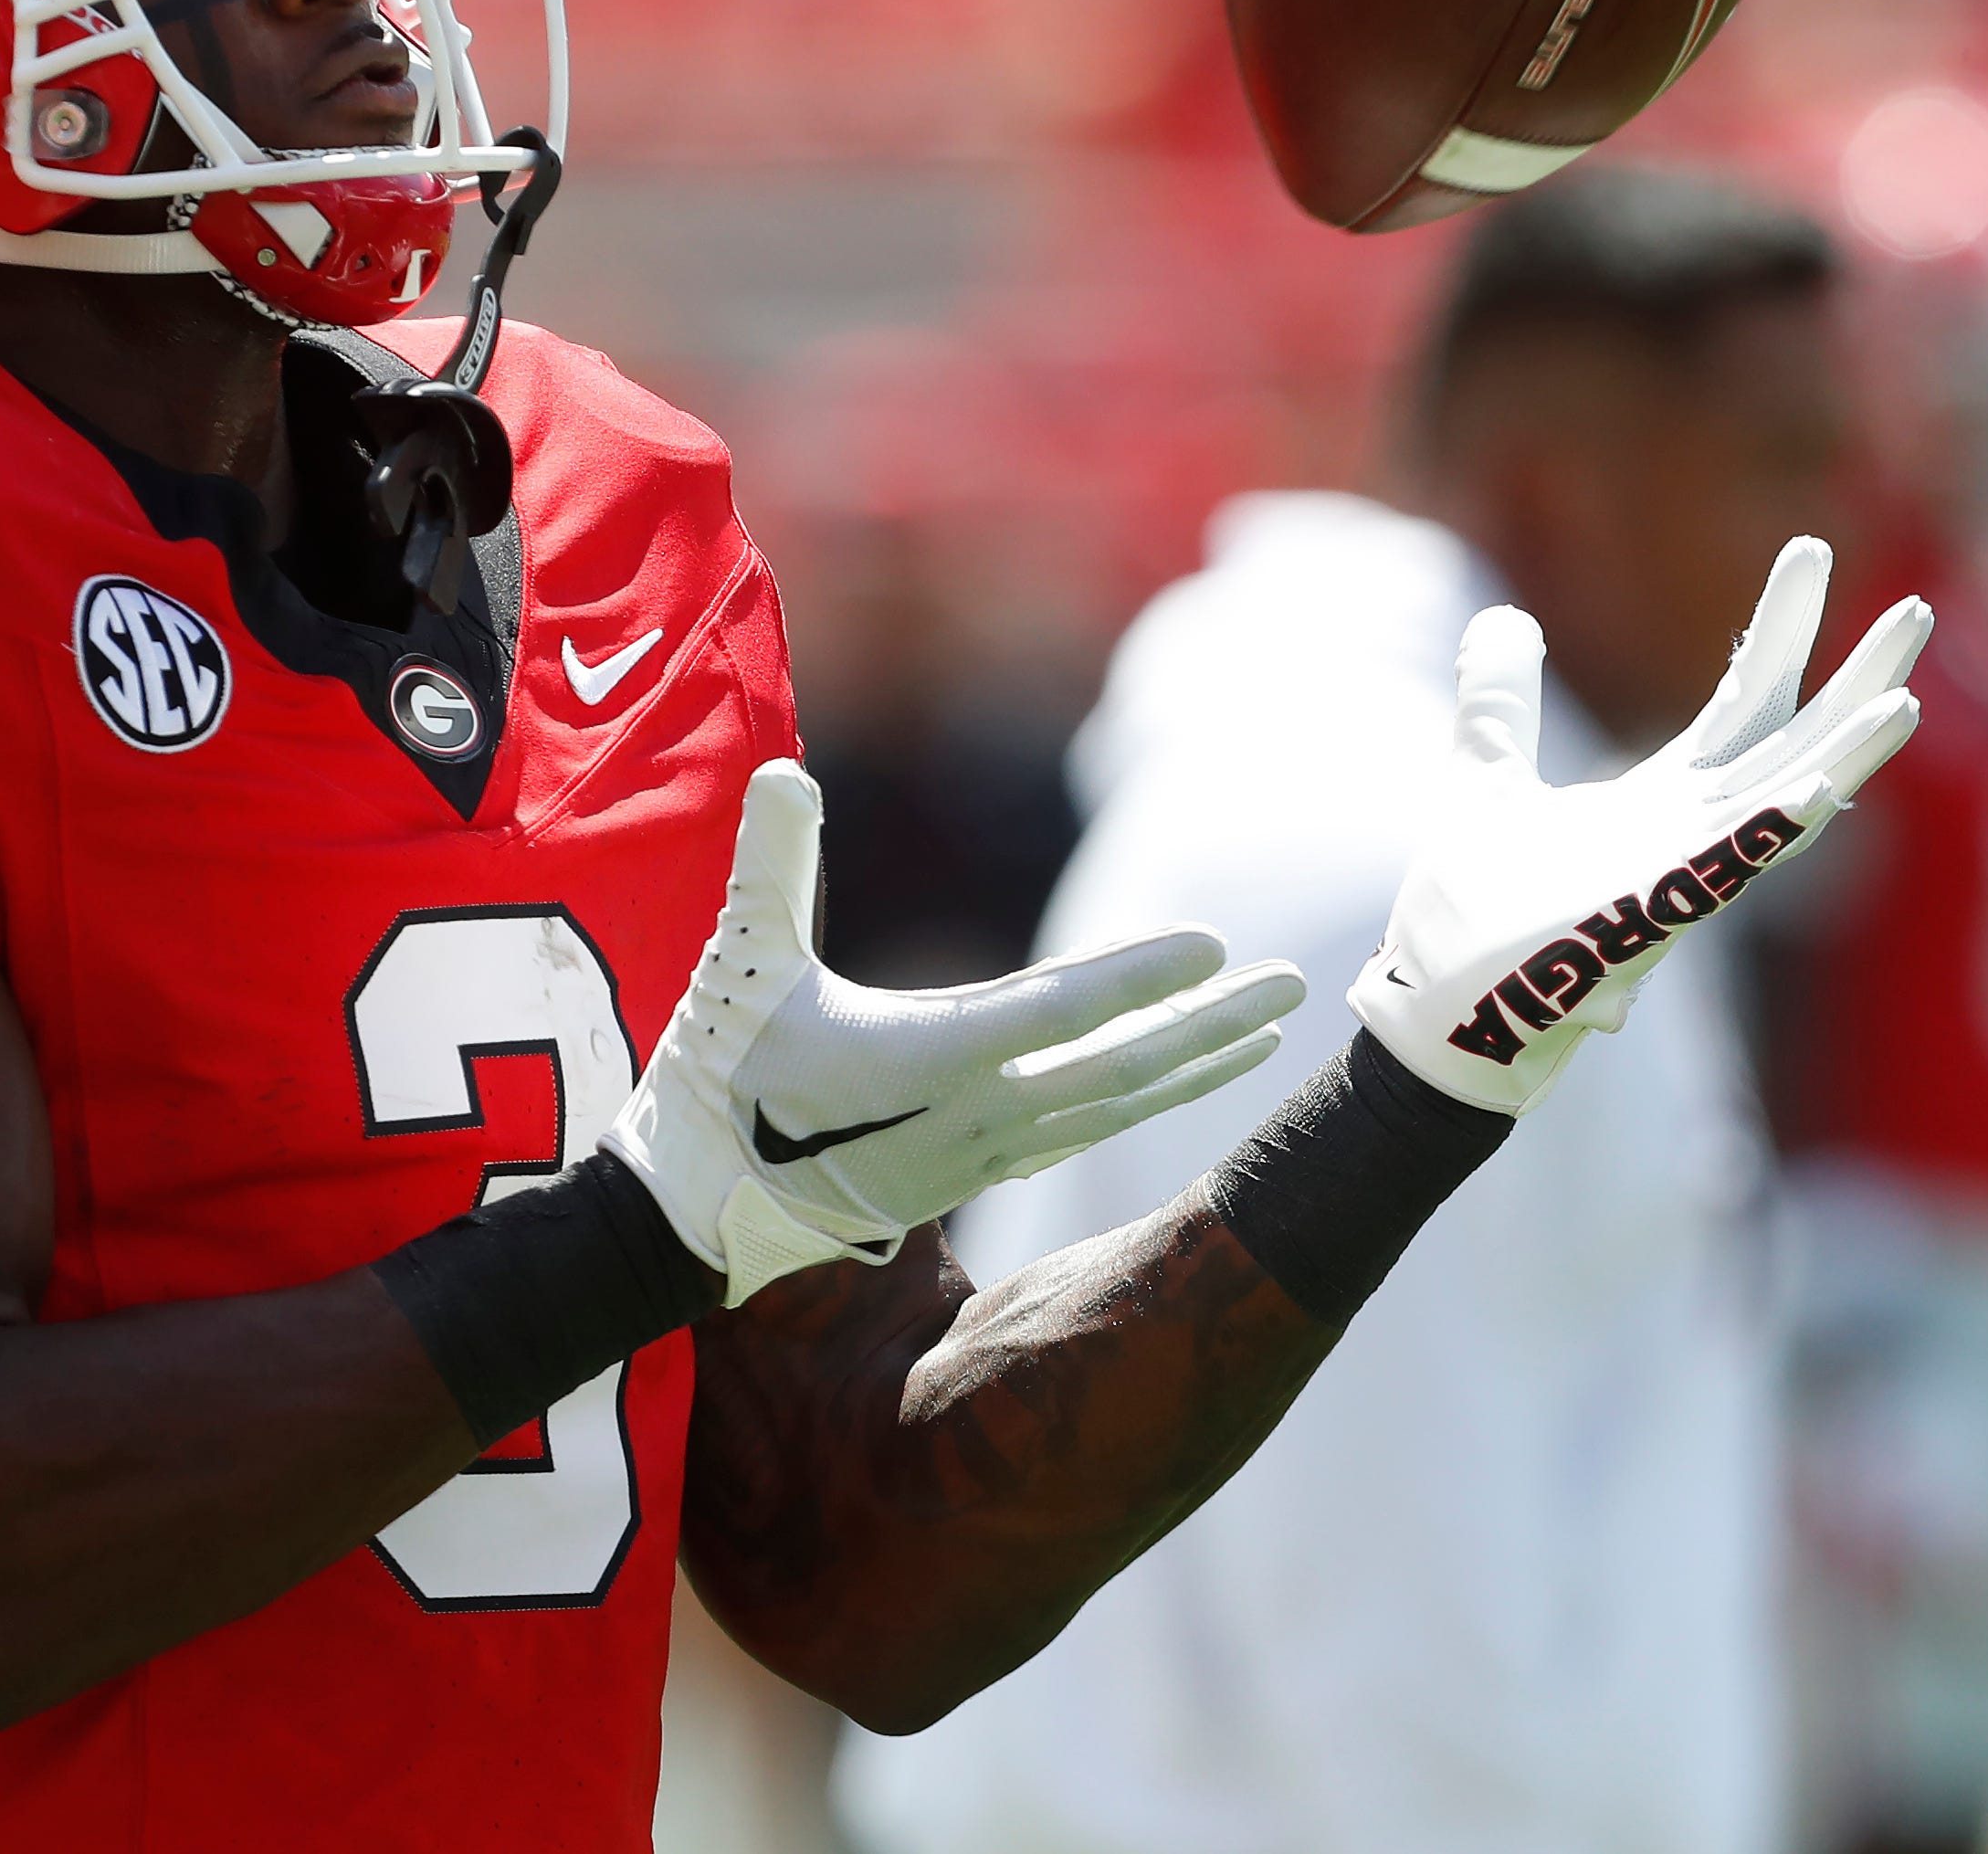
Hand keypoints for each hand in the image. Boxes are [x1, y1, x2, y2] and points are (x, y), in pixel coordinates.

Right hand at [607, 760, 1303, 1302]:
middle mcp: (974, 1113)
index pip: (1059, 1010)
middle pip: (1122, 1068)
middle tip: (1297, 986)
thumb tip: (785, 774)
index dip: (1140, 979)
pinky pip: (1086, 1130)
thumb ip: (771, 867)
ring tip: (1268, 1033)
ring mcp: (980, 1150)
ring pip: (1115, 1107)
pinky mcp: (972, 1171)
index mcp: (929, 1059)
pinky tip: (1176, 1081)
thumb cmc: (712, 1082)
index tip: (1217, 947)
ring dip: (1195, 1066)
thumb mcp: (738, 964)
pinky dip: (1145, 1100)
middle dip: (1214, 1026)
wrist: (689, 1213)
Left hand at [1350, 537, 1928, 1114]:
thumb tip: (1505, 620)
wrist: (1440, 1012)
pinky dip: (1771, 830)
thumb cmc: (1474, 915)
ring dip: (1846, 759)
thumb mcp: (1486, 776)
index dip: (1781, 631)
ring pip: (1784, 808)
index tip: (1812, 550)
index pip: (1744, 702)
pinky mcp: (1644, 919)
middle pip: (1793, 742)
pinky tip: (1818, 788)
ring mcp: (1678, 880)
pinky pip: (1723, 870)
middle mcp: (1692, 837)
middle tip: (1916, 610)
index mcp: (1665, 801)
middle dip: (1856, 681)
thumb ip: (1502, 702)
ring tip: (1907, 701)